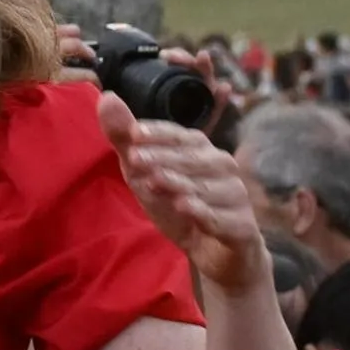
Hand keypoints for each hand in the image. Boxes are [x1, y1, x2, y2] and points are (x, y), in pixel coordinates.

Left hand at [104, 94, 270, 293]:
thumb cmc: (178, 205)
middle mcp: (223, 167)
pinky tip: (185, 208)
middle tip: (136, 158)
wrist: (212, 252)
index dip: (159, 134)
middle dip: (164, 157)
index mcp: (201, 150)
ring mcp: (236, 196)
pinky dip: (203, 212)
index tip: (133, 133)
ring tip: (155, 181)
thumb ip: (125, 140)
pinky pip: (223, 217)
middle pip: (194, 158)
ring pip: (208, 186)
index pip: (181, 135)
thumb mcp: (143, 173)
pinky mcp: (243, 226)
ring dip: (180, 183)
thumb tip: (107, 97)